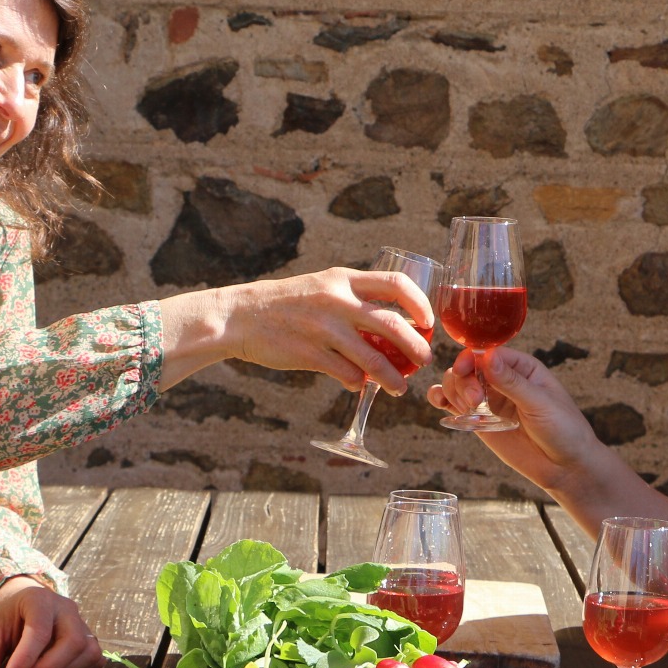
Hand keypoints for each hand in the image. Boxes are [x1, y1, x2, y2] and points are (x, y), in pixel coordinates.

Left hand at [0, 576, 104, 667]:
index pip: (39, 630)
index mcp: (39, 600)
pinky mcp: (90, 637)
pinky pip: (94, 658)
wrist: (25, 598)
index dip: (26, 658)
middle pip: (72, 641)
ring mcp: (82, 622)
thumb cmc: (9, 614)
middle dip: (47, 667)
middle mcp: (66, 608)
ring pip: (87, 652)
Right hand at [161, 267, 432, 393]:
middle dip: (416, 347)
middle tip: (424, 360)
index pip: (395, 284)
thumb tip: (390, 324)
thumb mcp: (321, 287)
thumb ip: (353, 298)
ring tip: (400, 388)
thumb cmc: (287, 303)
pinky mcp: (309, 354)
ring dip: (392, 377)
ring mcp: (323, 329)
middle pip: (393, 325)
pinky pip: (345, 374)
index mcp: (343, 279)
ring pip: (373, 359)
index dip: (419, 303)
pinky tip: (358, 386)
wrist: (239, 316)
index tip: (428, 321)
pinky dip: (356, 383)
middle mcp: (336, 301)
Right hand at [425, 348, 606, 495]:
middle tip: (473, 403)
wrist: (565, 467)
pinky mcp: (480, 421)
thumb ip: (512, 382)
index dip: (471, 359)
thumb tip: (488, 357)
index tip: (464, 371)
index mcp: (522, 368)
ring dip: (453, 391)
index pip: (488, 353)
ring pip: (457, 383)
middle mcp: (502, 380)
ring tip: (468, 409)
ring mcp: (489, 400)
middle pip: (468, 367)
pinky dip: (442, 400)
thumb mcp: (541, 404)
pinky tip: (441, 404)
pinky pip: (453, 405)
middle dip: (463, 381)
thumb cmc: (564, 430)